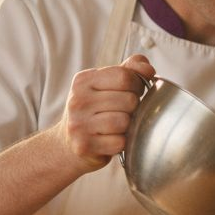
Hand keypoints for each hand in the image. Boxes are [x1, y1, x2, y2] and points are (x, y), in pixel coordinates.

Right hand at [55, 53, 154, 173]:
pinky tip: (111, 139)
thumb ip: (129, 70)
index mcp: (83, 80)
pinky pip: (119, 142)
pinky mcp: (83, 146)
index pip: (124, 76)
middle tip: (124, 111)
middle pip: (128, 100)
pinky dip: (122, 143)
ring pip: (124, 121)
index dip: (138, 84)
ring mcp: (78, 124)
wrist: (67, 143)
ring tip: (118, 126)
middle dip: (133, 107)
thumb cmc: (94, 109)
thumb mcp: (106, 84)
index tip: (134, 91)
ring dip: (127, 126)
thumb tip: (148, 69)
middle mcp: (78, 100)